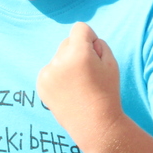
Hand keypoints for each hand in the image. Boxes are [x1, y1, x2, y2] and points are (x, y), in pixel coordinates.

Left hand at [36, 22, 123, 151]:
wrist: (94, 125)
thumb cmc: (107, 93)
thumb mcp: (111, 63)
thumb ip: (98, 44)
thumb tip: (84, 39)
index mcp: (78, 53)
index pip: (80, 28)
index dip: (90, 38)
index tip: (94, 54)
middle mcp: (59, 61)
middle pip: (67, 42)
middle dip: (78, 52)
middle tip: (88, 74)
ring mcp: (47, 73)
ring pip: (58, 57)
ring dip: (67, 64)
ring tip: (78, 85)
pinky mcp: (41, 84)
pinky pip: (50, 70)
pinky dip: (58, 76)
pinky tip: (68, 91)